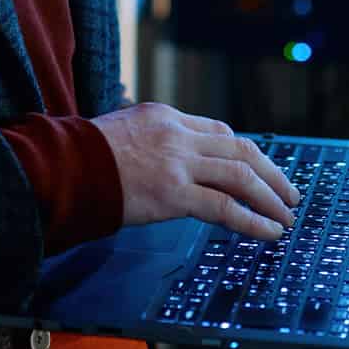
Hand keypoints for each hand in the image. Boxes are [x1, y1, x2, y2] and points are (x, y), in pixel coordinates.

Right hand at [91, 103, 302, 240]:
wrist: (60, 167)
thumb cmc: (77, 157)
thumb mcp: (117, 132)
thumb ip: (143, 140)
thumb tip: (152, 158)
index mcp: (163, 116)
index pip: (217, 130)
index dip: (242, 152)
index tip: (257, 169)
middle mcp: (177, 134)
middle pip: (240, 148)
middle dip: (270, 172)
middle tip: (288, 192)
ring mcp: (177, 163)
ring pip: (241, 175)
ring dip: (270, 196)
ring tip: (286, 215)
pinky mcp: (173, 193)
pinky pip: (225, 208)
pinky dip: (252, 221)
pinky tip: (268, 232)